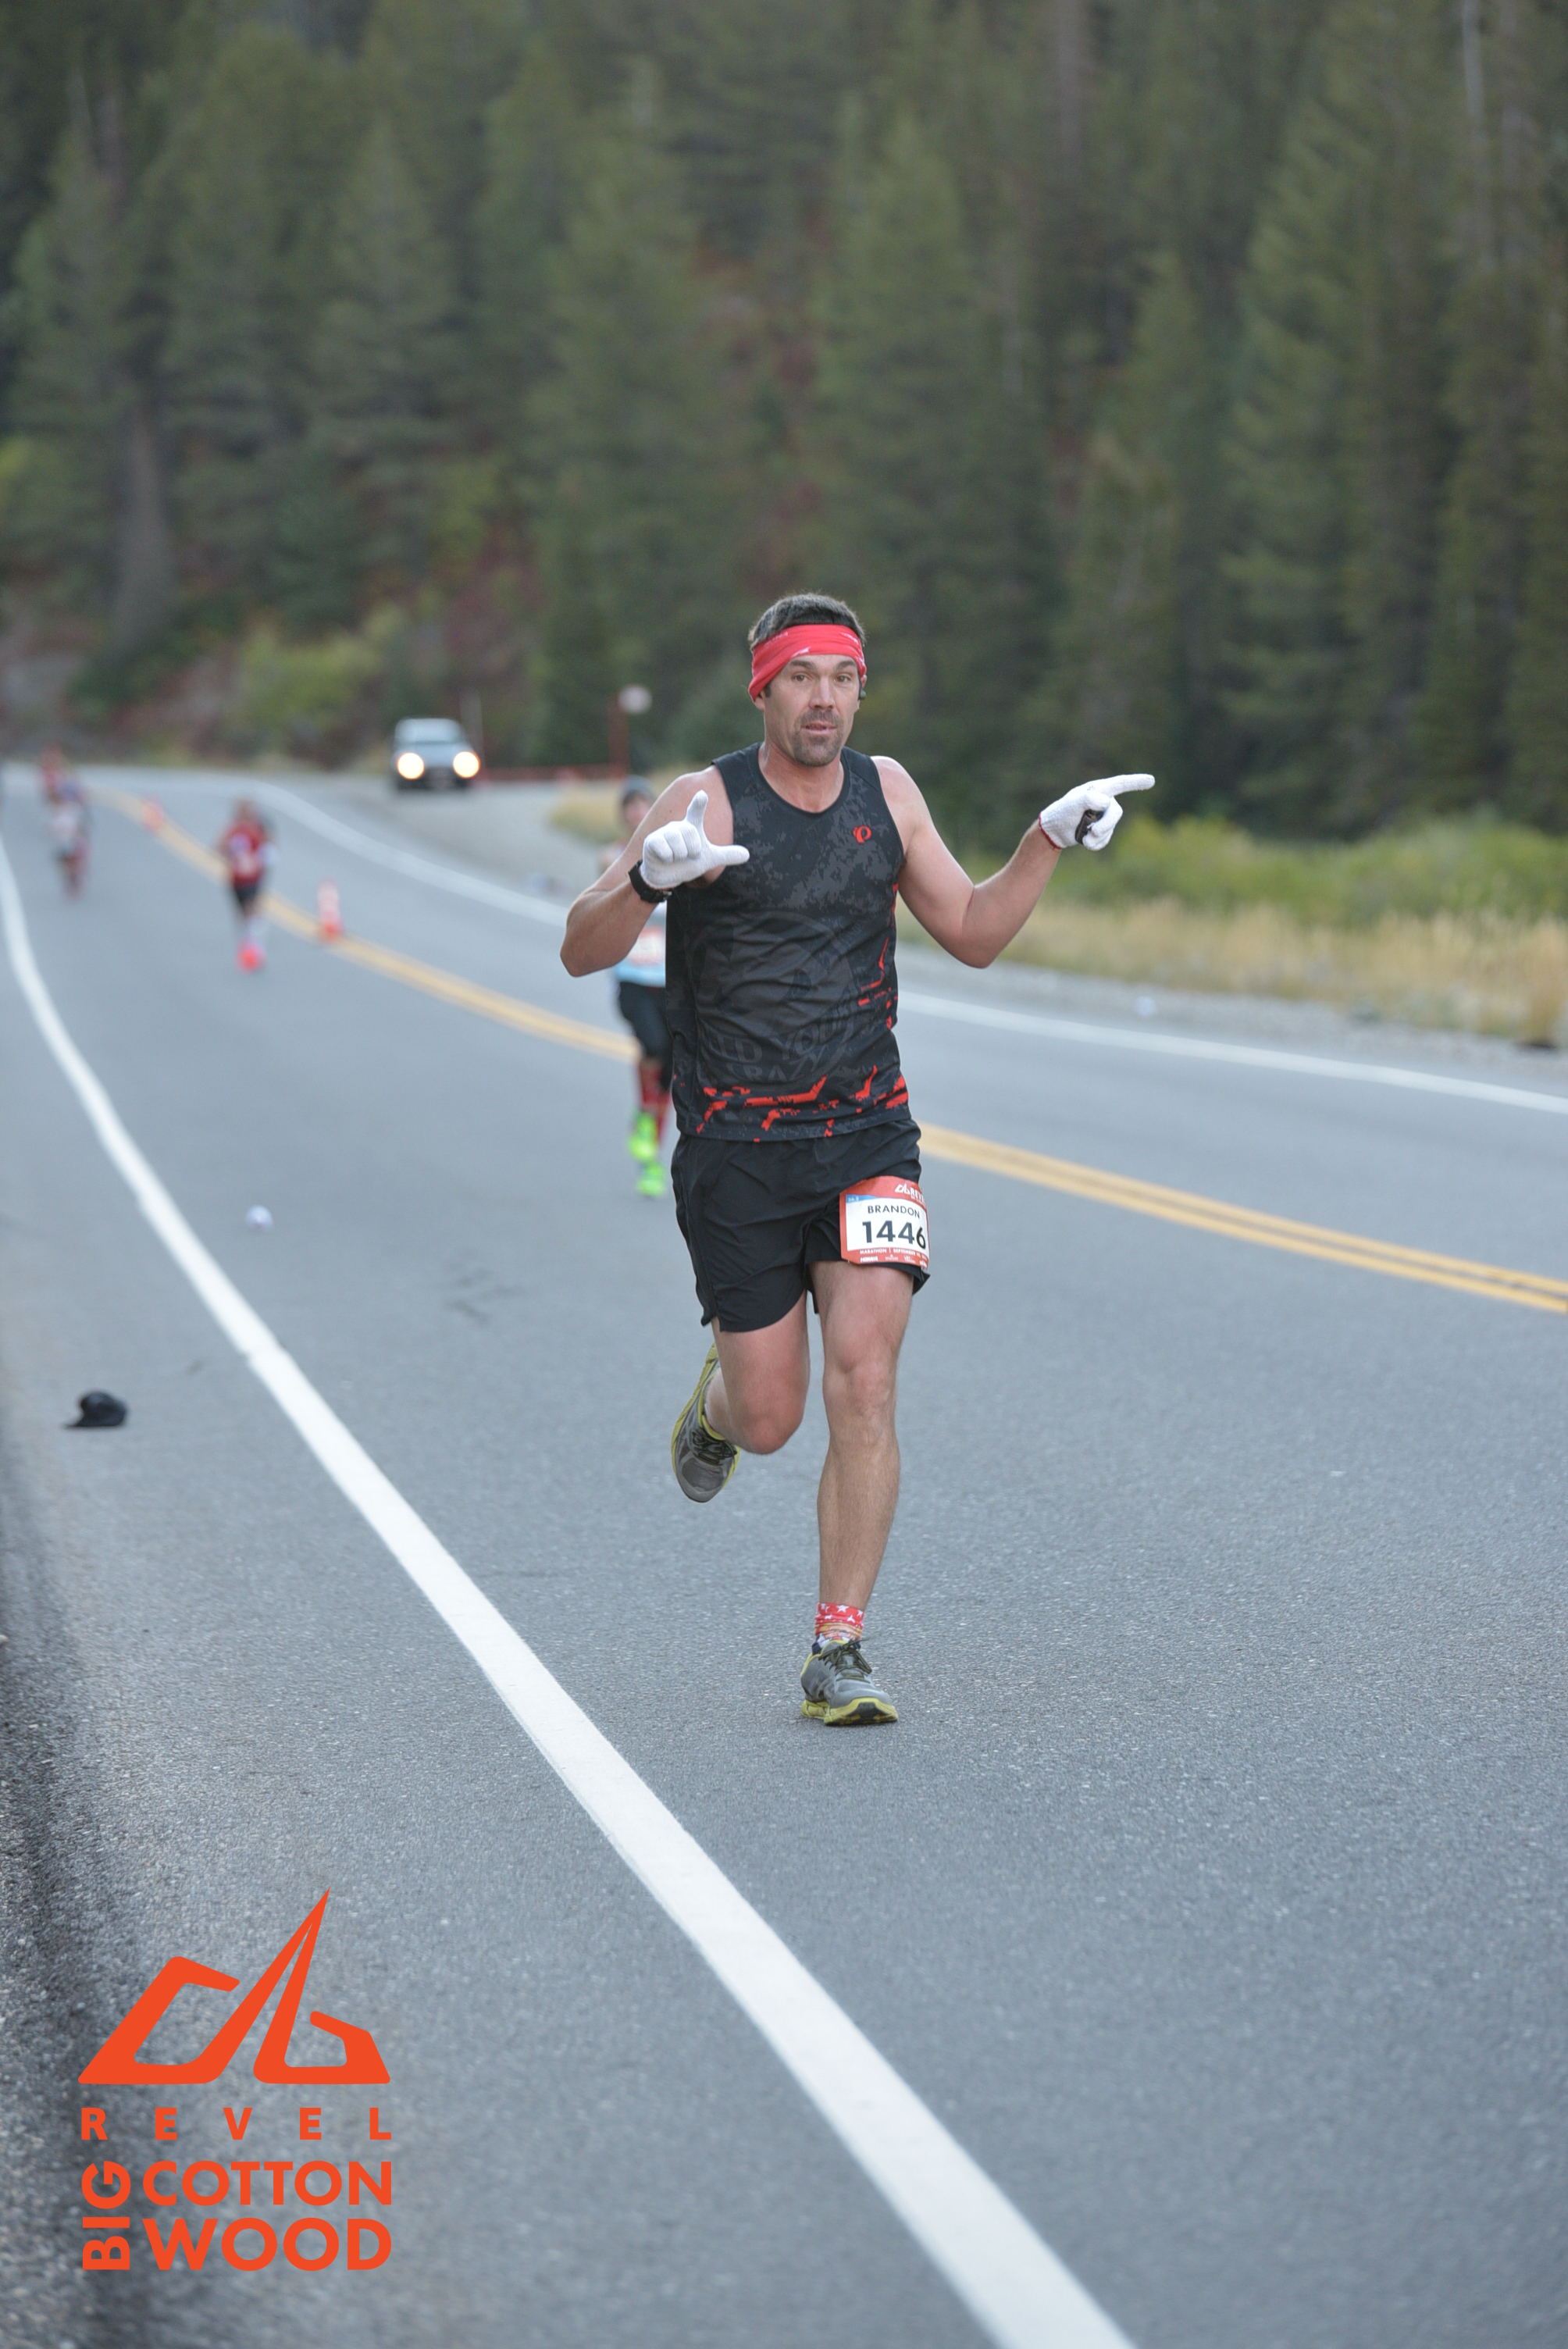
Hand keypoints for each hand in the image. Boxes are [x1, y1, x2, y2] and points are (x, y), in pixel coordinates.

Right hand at [639, 789, 749, 889]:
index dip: (699, 803)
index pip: (696, 812)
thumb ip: (726, 855)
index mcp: (691, 826)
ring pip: (679, 845)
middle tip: (686, 855)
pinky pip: (666, 851)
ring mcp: (663, 832)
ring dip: (680, 857)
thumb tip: (747, 854)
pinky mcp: (652, 841)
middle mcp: (677, 826)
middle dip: (692, 851)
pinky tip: (664, 859)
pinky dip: (668, 859)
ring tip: (675, 857)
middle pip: (692, 836)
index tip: (702, 794)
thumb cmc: (686, 862)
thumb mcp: (708, 859)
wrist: (665, 875)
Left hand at [1039, 773, 1154, 850]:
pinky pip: (1105, 839)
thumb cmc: (1062, 812)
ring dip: (1097, 836)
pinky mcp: (1102, 830)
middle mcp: (1103, 801)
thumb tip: (1106, 802)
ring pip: (1111, 828)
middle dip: (1106, 824)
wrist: (1054, 831)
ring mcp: (1103, 816)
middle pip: (1116, 812)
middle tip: (1093, 832)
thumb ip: (1088, 799)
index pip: (1120, 784)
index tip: (1151, 780)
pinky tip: (1085, 842)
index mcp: (1097, 789)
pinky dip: (1096, 844)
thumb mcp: (1072, 804)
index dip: (1136, 782)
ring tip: (1084, 839)